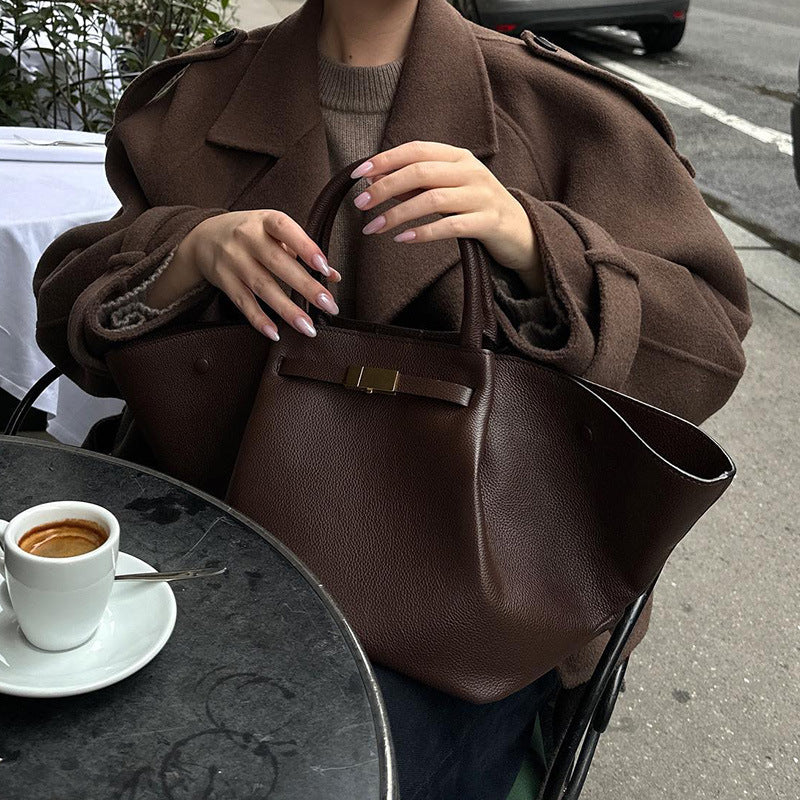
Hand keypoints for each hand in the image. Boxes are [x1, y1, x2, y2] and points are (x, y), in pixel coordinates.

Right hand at [147, 210, 341, 339]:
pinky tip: (275, 332)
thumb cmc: (251, 233)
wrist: (204, 236)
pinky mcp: (224, 281)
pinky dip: (259, 319)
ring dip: (287, 310)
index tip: (324, 266)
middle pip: (278, 264)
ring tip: (309, 327)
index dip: (305, 247)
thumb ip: (304, 252)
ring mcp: (234, 261)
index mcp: (265, 221)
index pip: (285, 230)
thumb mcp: (275, 233)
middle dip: (305, 286)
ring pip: (263, 287)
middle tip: (328, 305)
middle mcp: (247, 238)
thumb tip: (334, 276)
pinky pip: (243, 303)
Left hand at [350, 141, 543, 293]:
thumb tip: (377, 181)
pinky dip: (424, 233)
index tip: (358, 175)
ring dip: (398, 214)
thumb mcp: (450, 188)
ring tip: (375, 228)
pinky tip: (403, 239)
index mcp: (459, 157)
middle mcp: (471, 171)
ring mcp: (482, 196)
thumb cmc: (477, 208)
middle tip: (361, 204)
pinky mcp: (488, 222)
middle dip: (386, 187)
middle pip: (420, 172)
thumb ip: (419, 183)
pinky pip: (451, 226)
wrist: (521, 232)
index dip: (385, 160)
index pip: (416, 150)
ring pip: (432, 199)